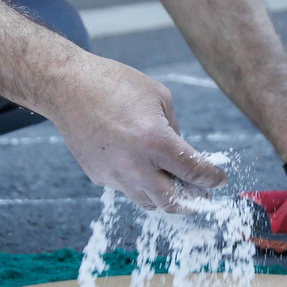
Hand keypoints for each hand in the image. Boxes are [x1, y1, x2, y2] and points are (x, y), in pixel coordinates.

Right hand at [47, 54, 226, 210]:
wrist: (67, 87)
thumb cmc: (115, 84)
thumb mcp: (159, 98)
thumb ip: (175, 131)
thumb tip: (183, 154)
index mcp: (155, 141)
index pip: (194, 172)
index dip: (212, 179)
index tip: (219, 179)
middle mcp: (135, 165)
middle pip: (172, 202)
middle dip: (192, 202)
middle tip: (201, 195)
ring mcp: (114, 175)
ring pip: (148, 201)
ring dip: (164, 195)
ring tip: (173, 184)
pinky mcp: (98, 176)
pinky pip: (126, 188)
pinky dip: (139, 183)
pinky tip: (139, 166)